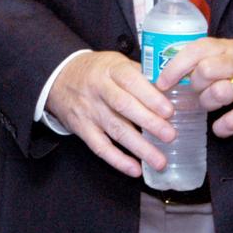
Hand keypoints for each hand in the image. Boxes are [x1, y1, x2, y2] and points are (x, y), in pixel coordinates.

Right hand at [46, 51, 175, 177]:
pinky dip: (117, 160)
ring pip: (115, 130)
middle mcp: (98, 89)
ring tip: (160, 161)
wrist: (59, 76)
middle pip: (124, 106)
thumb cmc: (96, 71)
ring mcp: (89, 110)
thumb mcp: (115, 63)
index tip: (169, 110)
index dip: (150, 96)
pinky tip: (135, 169)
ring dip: (139, 147)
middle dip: (149, 122)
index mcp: (110, 70)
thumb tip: (173, 89)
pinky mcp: (82, 128)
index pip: (131, 81)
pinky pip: (100, 147)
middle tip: (170, 136)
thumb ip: (140, 74)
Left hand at [154, 37, 232, 135]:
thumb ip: (205, 58)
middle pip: (205, 70)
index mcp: (228, 47)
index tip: (161, 83)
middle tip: (197, 92)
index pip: (196, 50)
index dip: (175, 67)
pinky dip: (222, 127)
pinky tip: (220, 126)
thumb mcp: (229, 55)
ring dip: (207, 104)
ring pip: (218, 93)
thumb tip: (168, 72)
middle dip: (195, 86)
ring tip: (210, 105)